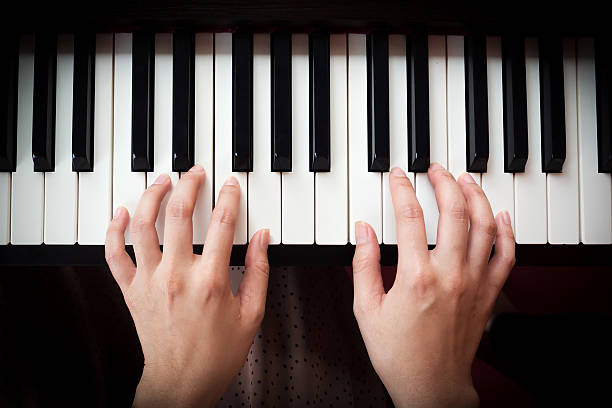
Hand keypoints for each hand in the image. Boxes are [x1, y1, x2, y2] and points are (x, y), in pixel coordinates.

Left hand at [104, 166, 269, 407]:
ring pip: (143, 225)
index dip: (229, 196)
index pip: (223, 223)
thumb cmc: (216, 354)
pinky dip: (113, 230)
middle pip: (180, 213)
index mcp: (211, 280)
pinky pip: (114, 255)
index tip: (230, 184)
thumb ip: (260, 271)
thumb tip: (264, 238)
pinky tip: (121, 212)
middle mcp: (177, 275)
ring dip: (152, 196)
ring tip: (162, 180)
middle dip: (190, 183)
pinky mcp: (131, 290)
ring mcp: (150, 281)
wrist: (181, 383)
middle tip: (195, 171)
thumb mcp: (252, 314)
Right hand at [352, 164, 514, 407]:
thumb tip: (363, 230)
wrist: (431, 386)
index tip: (398, 176)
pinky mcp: (488, 294)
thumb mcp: (366, 309)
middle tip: (435, 169)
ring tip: (465, 180)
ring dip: (476, 197)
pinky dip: (505, 232)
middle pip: (454, 212)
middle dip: (444, 182)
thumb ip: (363, 265)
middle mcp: (449, 274)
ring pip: (483, 226)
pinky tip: (499, 215)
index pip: (409, 217)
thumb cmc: (397, 353)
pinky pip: (506, 256)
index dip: (402, 189)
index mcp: (415, 276)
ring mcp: (474, 282)